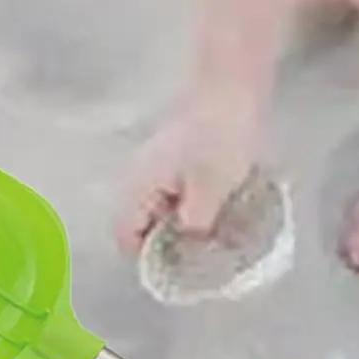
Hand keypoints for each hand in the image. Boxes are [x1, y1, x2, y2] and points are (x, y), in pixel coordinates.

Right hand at [116, 98, 255, 253]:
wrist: (233, 88)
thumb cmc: (220, 141)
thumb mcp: (210, 191)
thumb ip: (195, 224)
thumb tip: (188, 241)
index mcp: (139, 188)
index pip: (124, 236)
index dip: (147, 259)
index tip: (177, 270)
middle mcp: (141, 176)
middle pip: (143, 222)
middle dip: (168, 241)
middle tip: (201, 256)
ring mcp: (160, 162)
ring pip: (163, 205)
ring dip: (185, 221)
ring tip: (216, 234)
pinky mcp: (181, 152)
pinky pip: (179, 188)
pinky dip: (195, 201)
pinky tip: (221, 206)